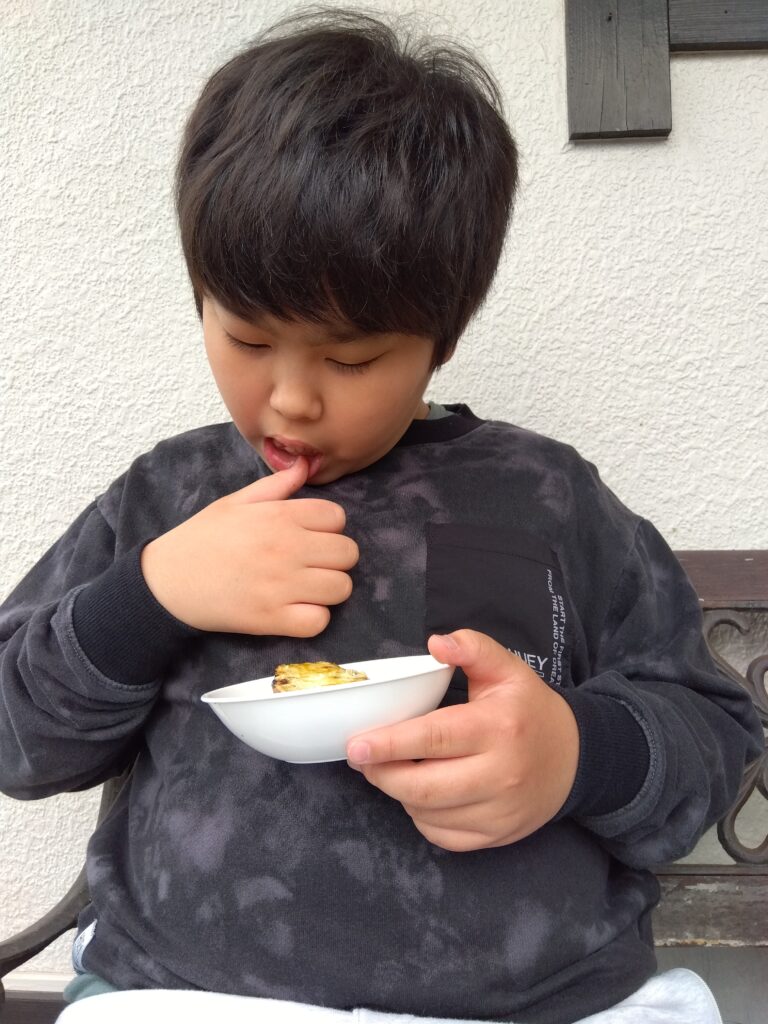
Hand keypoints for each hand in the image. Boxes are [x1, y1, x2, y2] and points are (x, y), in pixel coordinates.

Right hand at [141, 456, 358, 635]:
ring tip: (306, 588)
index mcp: (279, 515)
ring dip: (329, 589)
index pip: (337, 518)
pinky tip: (297, 610)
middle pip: (348, 553)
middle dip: (335, 558)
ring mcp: (281, 585)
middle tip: (312, 564)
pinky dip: (313, 619)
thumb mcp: (235, 502)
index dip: (328, 528)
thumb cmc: (202, 538)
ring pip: (341, 588)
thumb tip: (304, 466)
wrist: (166, 581)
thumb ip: (275, 486)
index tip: (310, 537)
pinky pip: (320, 621)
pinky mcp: (272, 619)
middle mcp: (286, 547)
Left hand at [346, 629, 578, 851]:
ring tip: (390, 771)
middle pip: (424, 786)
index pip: (434, 739)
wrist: (574, 758)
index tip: (357, 745)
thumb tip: (436, 643)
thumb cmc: (530, 710)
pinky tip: (419, 795)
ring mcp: (500, 812)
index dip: (390, 744)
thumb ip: (473, 648)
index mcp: (498, 728)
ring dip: (398, 794)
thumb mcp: (508, 670)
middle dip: (383, 775)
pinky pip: (443, 836)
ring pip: (429, 814)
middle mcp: (501, 774)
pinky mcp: (497, 836)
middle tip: (363, 759)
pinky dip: (421, 818)